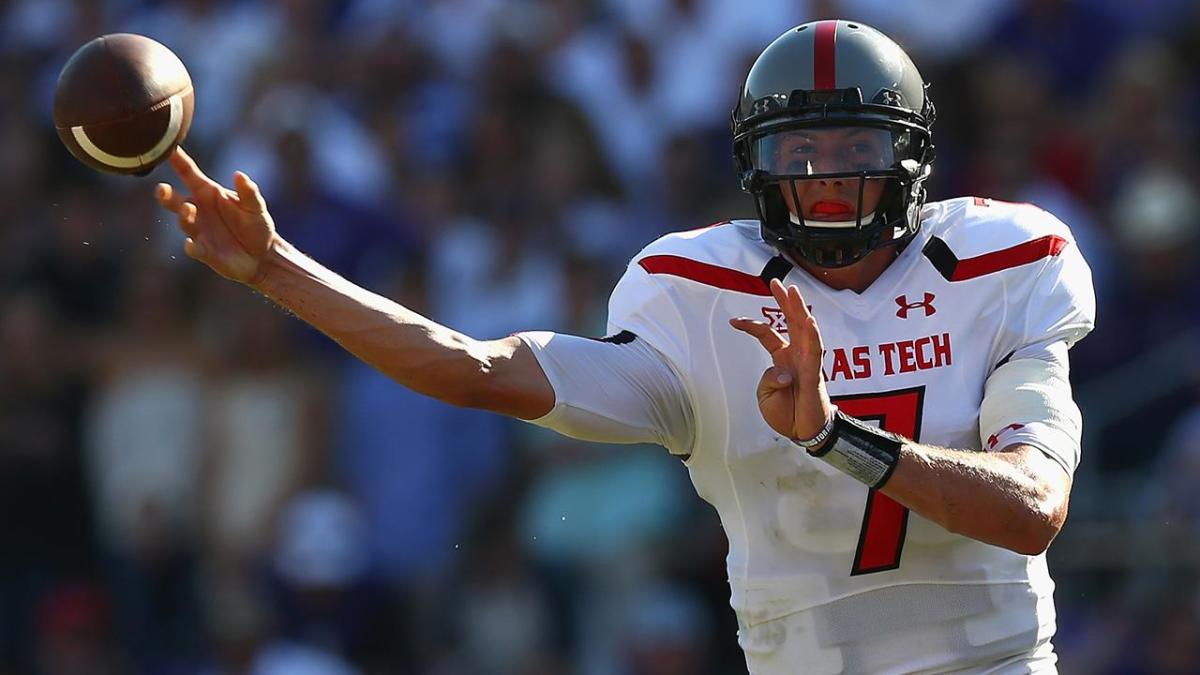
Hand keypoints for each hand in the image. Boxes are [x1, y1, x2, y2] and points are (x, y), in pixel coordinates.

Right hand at [155, 147, 275, 284]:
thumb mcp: (256, 206)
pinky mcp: (203, 251)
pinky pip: (192, 248)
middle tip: (162, 189)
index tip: (165, 147)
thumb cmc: (257, 224)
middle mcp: (198, 210)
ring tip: (190, 209)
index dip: (177, 160)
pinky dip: (191, 246)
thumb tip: (239, 175)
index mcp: (208, 193)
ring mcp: (199, 230)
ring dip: (183, 216)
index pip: (188, 173)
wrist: (262, 255)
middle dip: (165, 194)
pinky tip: (191, 244)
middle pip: (174, 199)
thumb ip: (248, 192)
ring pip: (183, 221)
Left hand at [730, 278, 832, 441]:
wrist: (802, 432)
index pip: (767, 334)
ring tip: (793, 292)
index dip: (751, 325)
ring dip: (799, 310)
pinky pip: (815, 352)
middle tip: (776, 282)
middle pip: (791, 322)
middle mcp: (796, 355)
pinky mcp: (815, 374)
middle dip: (785, 301)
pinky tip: (809, 320)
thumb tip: (783, 372)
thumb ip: (769, 380)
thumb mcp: (765, 395)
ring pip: (805, 330)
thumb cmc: (786, 412)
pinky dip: (812, 336)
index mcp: (782, 358)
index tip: (733, 320)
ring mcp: (807, 362)